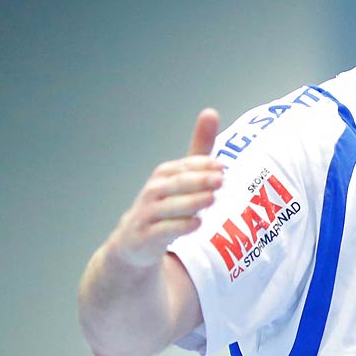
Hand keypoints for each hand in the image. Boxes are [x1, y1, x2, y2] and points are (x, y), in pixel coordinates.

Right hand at [104, 108, 224, 268]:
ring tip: (212, 199)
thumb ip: (198, 151)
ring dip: (191, 202)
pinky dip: (179, 227)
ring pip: (170, 206)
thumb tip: (210, 111)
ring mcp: (147, 214)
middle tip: (221, 179)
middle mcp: (153, 191)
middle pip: (177, 184)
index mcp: (164, 174)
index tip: (221, 167)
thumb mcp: (181, 178)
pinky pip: (163, 230)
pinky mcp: (145, 236)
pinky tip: (197, 223)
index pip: (184, 166)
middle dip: (199, 180)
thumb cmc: (163, 205)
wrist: (133, 243)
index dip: (201, 165)